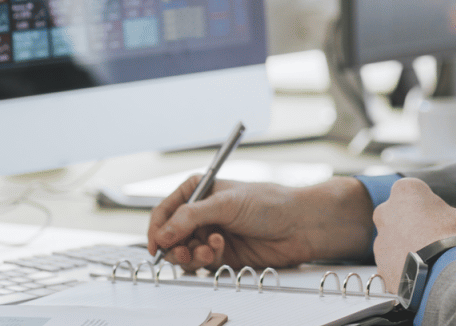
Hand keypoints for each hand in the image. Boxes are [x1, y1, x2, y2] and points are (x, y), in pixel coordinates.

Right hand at [147, 176, 374, 270]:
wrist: (298, 225)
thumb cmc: (269, 203)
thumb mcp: (225, 204)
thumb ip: (190, 218)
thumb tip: (163, 233)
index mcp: (199, 191)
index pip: (166, 211)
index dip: (157, 228)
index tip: (156, 244)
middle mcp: (202, 214)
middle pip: (170, 236)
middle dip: (174, 246)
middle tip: (185, 251)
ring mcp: (210, 235)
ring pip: (183, 252)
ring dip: (191, 255)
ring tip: (207, 251)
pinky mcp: (221, 254)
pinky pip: (200, 264)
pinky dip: (206, 261)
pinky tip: (220, 251)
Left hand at [372, 178, 455, 293]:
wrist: (444, 277)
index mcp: (405, 191)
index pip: (416, 191)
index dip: (430, 204)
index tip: (441, 217)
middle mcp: (385, 212)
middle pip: (399, 214)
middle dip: (413, 224)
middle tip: (434, 237)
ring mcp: (379, 241)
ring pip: (393, 241)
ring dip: (407, 247)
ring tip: (429, 259)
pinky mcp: (380, 267)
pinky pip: (392, 265)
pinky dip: (404, 268)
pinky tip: (421, 274)